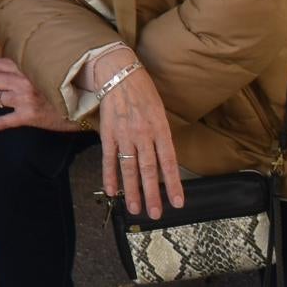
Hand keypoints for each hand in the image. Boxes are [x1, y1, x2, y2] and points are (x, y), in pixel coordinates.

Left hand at [0, 56, 78, 135]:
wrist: (86, 105)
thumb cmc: (70, 88)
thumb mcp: (51, 72)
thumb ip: (33, 69)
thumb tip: (16, 69)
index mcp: (29, 68)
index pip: (0, 64)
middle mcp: (24, 81)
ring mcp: (25, 99)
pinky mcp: (29, 116)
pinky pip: (4, 120)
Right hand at [94, 57, 183, 218]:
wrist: (118, 73)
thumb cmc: (142, 90)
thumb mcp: (160, 111)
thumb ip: (161, 135)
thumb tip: (163, 158)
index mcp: (160, 128)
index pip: (169, 162)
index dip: (174, 184)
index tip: (178, 202)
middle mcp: (143, 134)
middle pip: (149, 169)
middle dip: (153, 194)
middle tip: (155, 213)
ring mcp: (124, 135)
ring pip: (129, 168)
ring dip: (132, 190)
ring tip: (135, 209)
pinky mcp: (108, 133)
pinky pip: (109, 158)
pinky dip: (109, 176)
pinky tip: (112, 191)